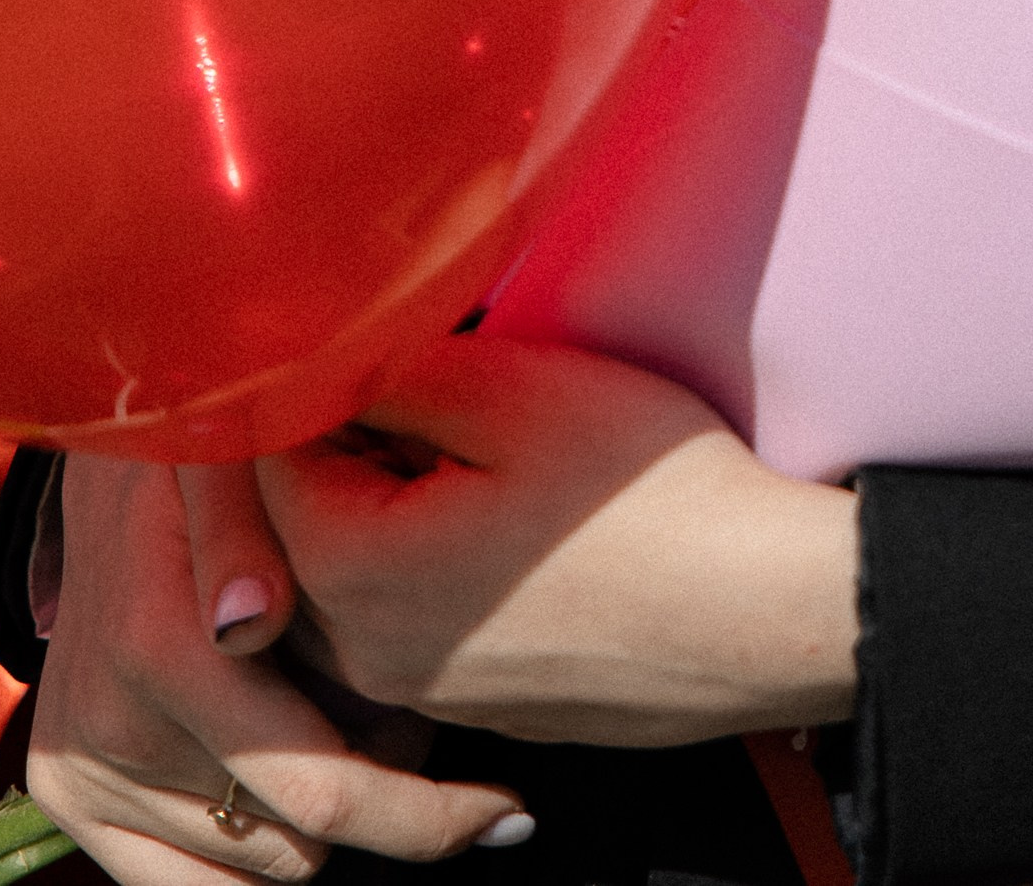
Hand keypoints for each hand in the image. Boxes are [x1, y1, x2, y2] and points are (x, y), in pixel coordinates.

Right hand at [26, 452, 527, 885]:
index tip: (506, 811)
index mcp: (159, 646)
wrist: (111, 458)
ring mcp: (82, 768)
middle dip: (379, 793)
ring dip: (313, 808)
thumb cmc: (212, 452)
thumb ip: (244, 532)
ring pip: (262, 862)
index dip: (428, 814)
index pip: (320, 790)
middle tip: (415, 727)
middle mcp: (109, 725)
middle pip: (302, 840)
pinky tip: (290, 770)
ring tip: (338, 714)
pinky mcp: (65, 793)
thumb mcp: (240, 456)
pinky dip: (253, 842)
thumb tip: (247, 622)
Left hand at [252, 338, 859, 747]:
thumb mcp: (515, 390)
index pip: (266, 459)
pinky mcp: (483, 704)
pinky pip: (416, 620)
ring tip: (474, 437)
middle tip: (419, 369)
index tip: (353, 329)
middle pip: (298, 528)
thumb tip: (319, 351)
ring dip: (389, 502)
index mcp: (352, 571)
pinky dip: (435, 559)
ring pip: (354, 579)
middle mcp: (365, 654)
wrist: (766, 619)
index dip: (304, 380)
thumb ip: (392, 371)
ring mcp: (426, 691)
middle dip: (341, 444)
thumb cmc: (651, 503)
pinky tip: (516, 513)